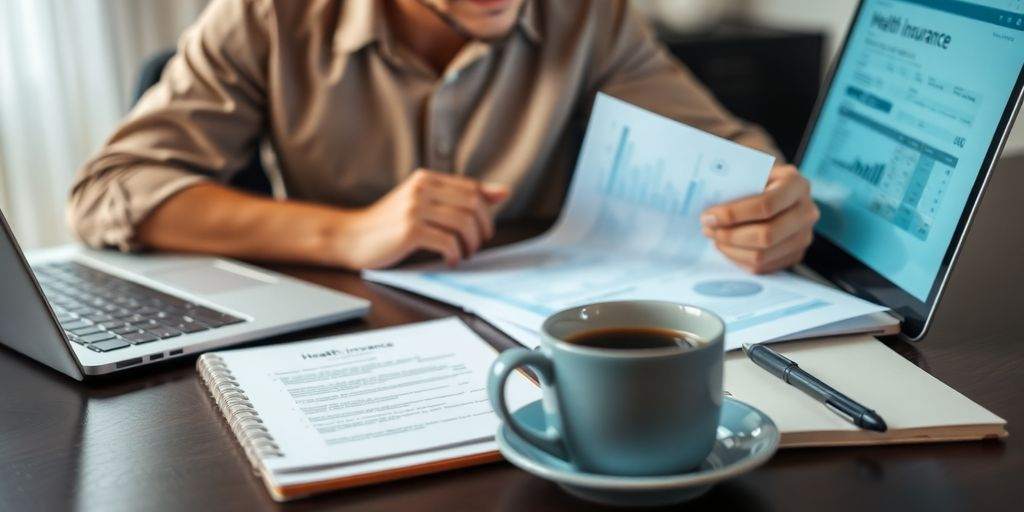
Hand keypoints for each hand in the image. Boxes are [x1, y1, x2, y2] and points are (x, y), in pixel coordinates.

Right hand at [344, 169, 509, 268]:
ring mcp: (415, 208)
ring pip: (463, 223)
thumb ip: (458, 197)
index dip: (486, 211)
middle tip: (477, 245)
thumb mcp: (422, 203)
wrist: (350, 237)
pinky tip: (450, 260)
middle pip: (472, 204)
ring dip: (470, 244)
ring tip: (463, 254)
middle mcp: (422, 188)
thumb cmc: (388, 224)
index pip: (472, 188)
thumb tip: (504, 192)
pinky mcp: (409, 230)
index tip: (483, 230)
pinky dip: (455, 254)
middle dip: (482, 229)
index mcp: (426, 178)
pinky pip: (447, 241)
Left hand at [700, 164, 818, 273]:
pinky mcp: (795, 255)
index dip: (733, 214)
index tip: (708, 216)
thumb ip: (734, 186)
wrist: (778, 187)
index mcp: (796, 185)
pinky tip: (727, 247)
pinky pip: (763, 267)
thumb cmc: (757, 178)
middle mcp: (807, 212)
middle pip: (766, 235)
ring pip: (762, 255)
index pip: (765, 205)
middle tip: (708, 229)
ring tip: (715, 238)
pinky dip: (739, 259)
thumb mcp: (750, 171)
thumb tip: (710, 212)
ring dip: (731, 249)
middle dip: (730, 235)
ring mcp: (804, 236)